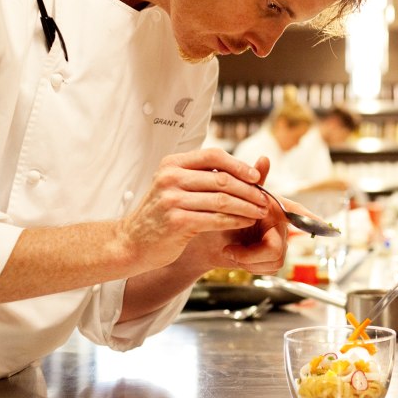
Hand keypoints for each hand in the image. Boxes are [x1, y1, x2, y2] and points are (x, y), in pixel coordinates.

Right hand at [118, 149, 270, 271]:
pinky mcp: (177, 222)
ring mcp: (172, 199)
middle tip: (265, 198)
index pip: (213, 156)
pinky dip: (235, 220)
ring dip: (247, 206)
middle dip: (249, 190)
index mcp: (172, 164)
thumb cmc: (162, 214)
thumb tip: (246, 169)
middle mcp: (170, 178)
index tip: (256, 176)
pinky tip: (246, 222)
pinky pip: (215, 219)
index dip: (238, 165)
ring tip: (260, 211)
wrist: (132, 242)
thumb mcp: (177, 187)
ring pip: (222, 200)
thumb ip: (204, 177)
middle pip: (221, 179)